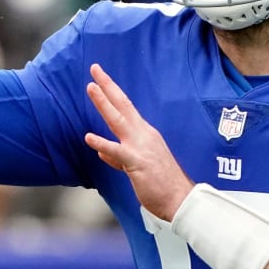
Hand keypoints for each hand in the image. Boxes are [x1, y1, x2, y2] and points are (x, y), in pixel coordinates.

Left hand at [84, 63, 193, 219]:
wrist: (180, 200)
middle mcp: (143, 135)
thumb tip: (102, 152)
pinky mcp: (137, 162)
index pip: (126, 107)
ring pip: (118, 120)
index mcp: (144, 134)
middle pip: (123, 105)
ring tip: (90, 88)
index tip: (101, 78)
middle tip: (95, 68)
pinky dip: (103, 143)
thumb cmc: (162, 184)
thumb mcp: (138, 166)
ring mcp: (140, 147)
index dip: (112, 91)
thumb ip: (118, 157)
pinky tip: (89, 137)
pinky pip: (117, 151)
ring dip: (103, 103)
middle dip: (108, 86)